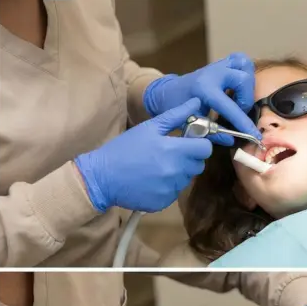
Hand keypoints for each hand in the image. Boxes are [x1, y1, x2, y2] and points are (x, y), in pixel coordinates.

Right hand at [75, 98, 212, 212]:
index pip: (205, 149)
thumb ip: (175, 116)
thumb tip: (197, 102)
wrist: (101, 177)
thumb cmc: (124, 149)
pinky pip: (175, 192)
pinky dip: (167, 187)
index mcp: (173, 150)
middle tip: (170, 154)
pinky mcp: (164, 202)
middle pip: (198, 165)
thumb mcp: (148, 128)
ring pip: (187, 179)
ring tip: (156, 167)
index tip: (189, 143)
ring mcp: (171, 189)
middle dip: (189, 159)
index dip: (199, 145)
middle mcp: (176, 171)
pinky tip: (151, 181)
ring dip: (178, 173)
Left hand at [143, 52, 261, 144]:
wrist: (168, 91)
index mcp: (203, 88)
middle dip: (246, 99)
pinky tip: (241, 87)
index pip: (230, 106)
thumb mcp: (192, 123)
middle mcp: (214, 73)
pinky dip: (246, 72)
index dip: (243, 123)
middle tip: (238, 111)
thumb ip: (212, 132)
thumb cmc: (177, 107)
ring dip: (248, 84)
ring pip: (245, 65)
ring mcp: (218, 65)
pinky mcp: (222, 63)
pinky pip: (241, 60)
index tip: (255, 136)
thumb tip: (232, 140)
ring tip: (241, 98)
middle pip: (243, 79)